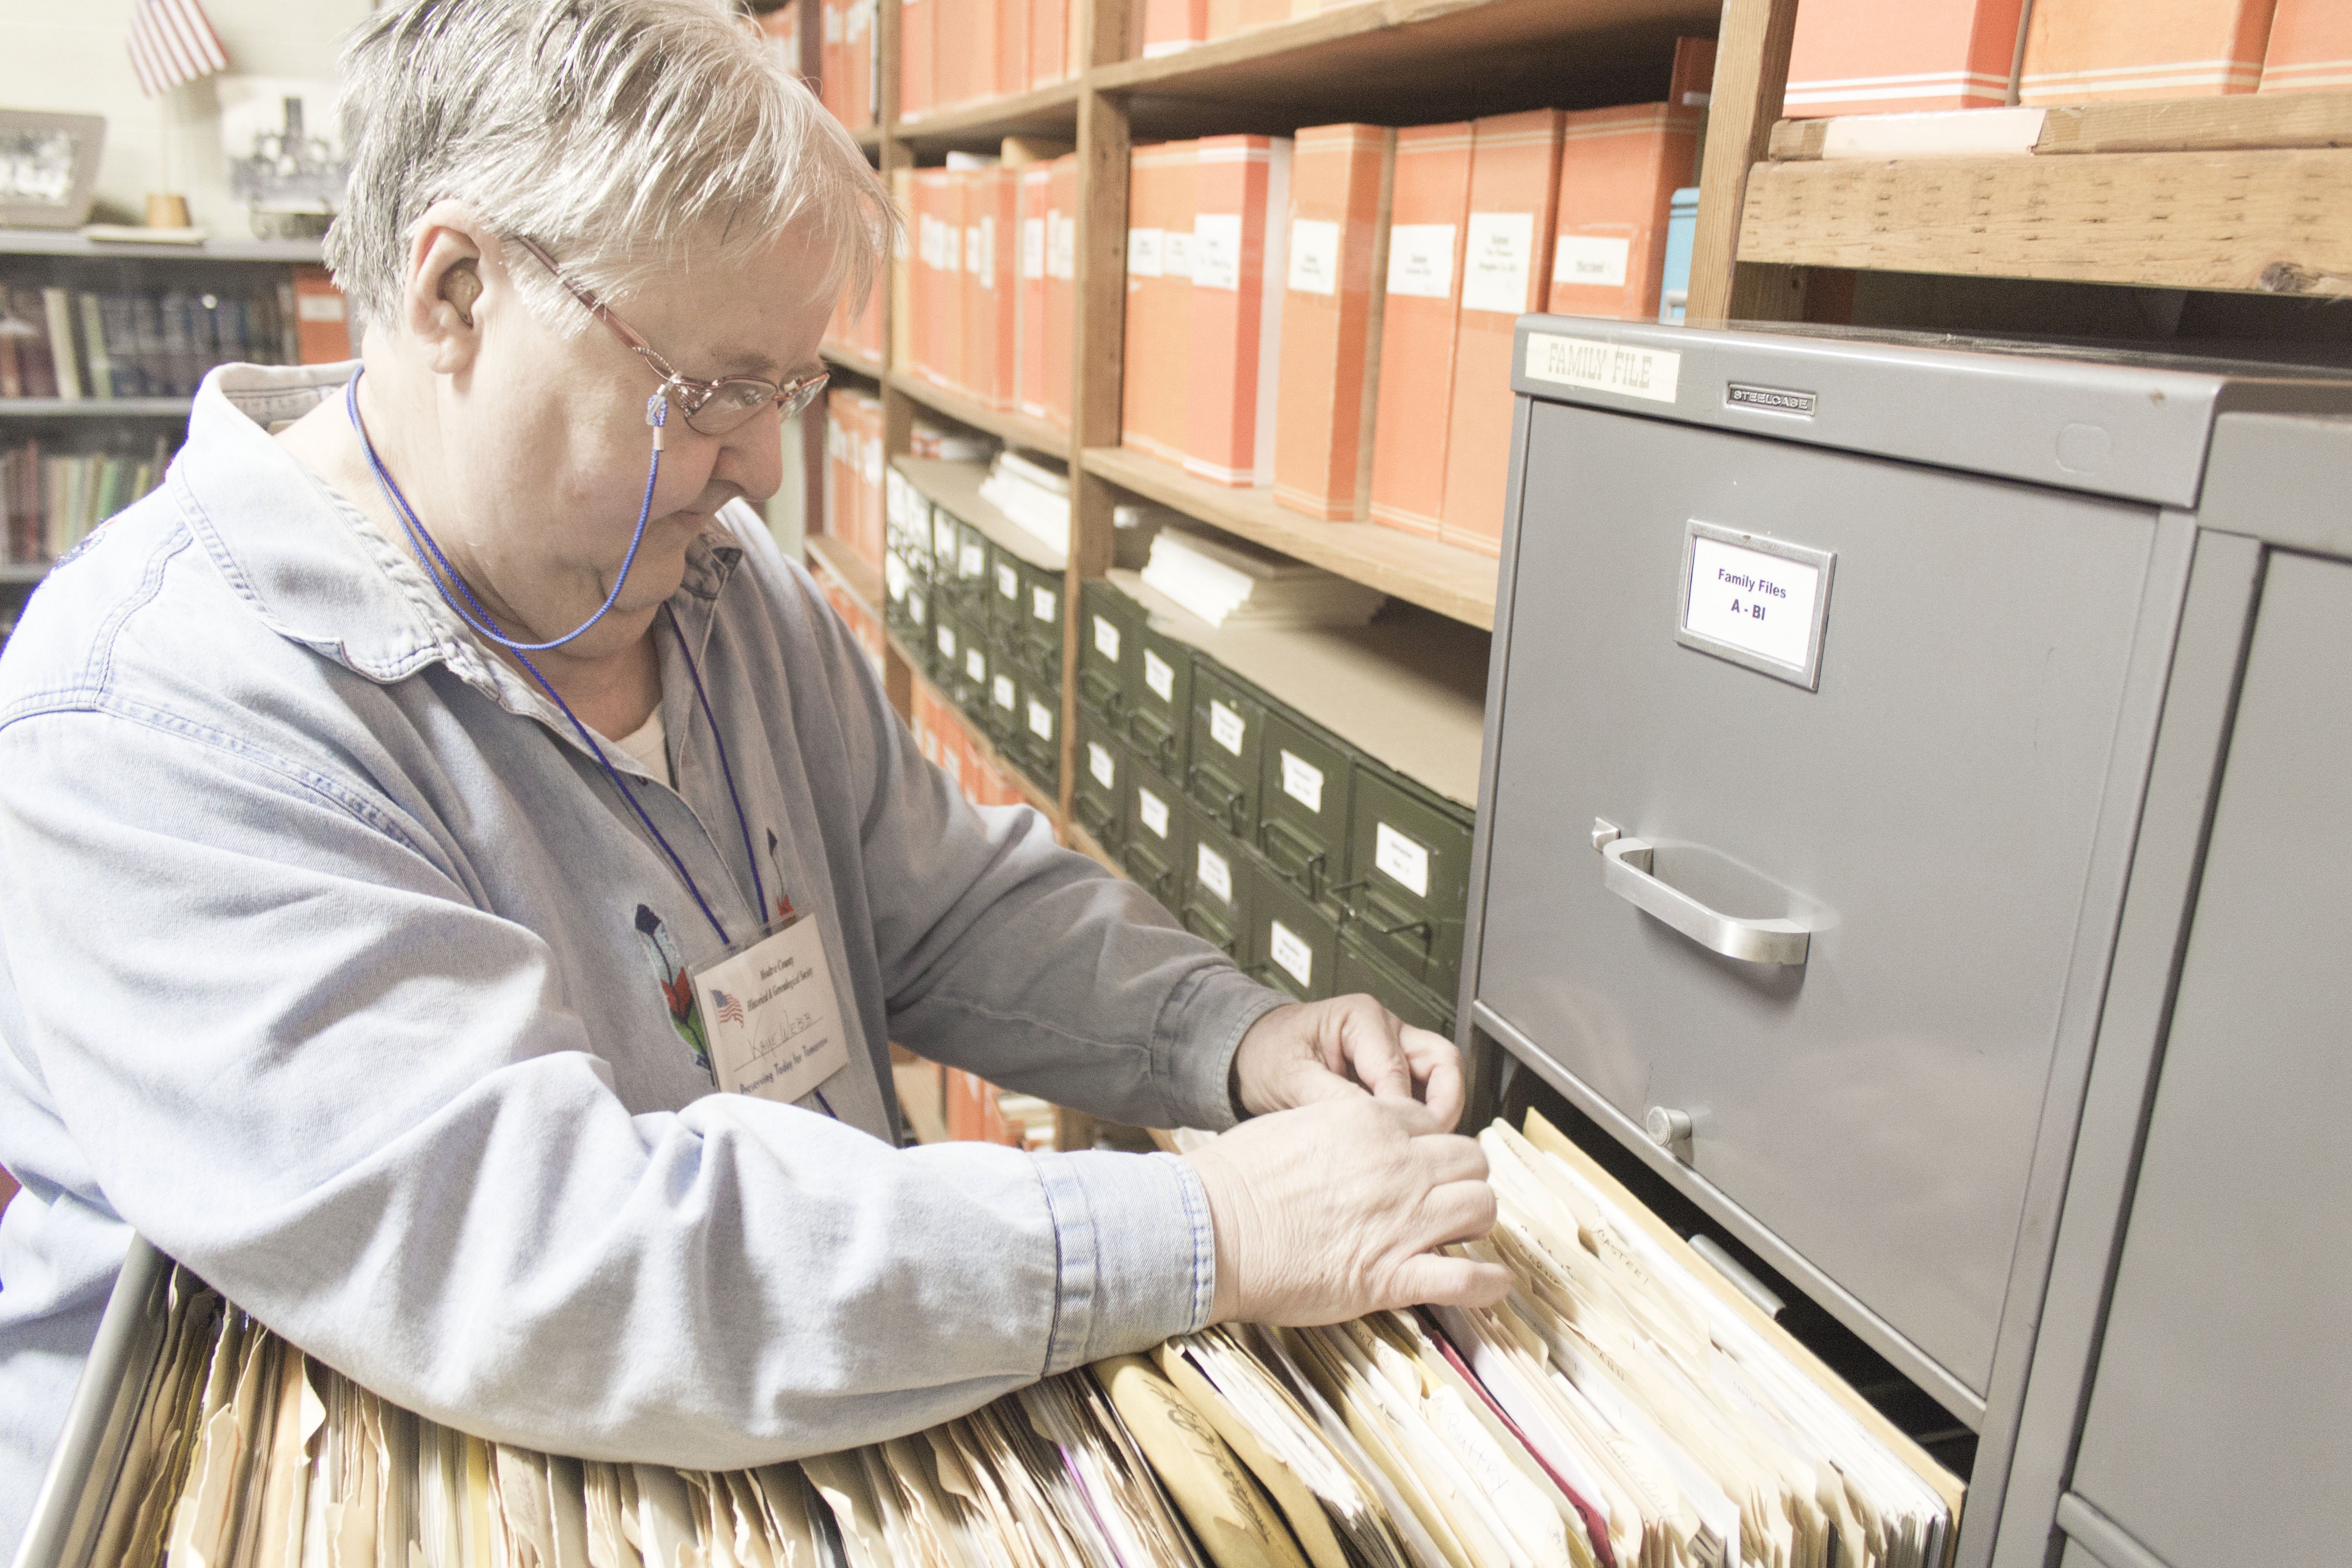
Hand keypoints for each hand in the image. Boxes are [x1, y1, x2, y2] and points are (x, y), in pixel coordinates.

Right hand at [1180, 1096, 1508, 1324]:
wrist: (1212, 1230)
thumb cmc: (1238, 1181)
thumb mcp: (1294, 1124)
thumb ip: (1339, 1125)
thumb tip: (1356, 1135)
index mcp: (1371, 1123)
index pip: (1434, 1125)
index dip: (1433, 1147)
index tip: (1426, 1164)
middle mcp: (1397, 1166)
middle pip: (1470, 1161)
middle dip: (1463, 1178)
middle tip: (1448, 1196)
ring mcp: (1401, 1221)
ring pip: (1482, 1208)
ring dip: (1475, 1222)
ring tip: (1461, 1234)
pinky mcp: (1392, 1276)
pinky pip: (1467, 1279)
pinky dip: (1488, 1283)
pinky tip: (1492, 1283)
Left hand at [1230, 995, 1464, 1128]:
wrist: (1252, 1055)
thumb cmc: (1268, 1054)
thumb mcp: (1289, 1076)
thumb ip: (1328, 1097)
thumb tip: (1367, 1124)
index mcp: (1361, 1018)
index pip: (1398, 1070)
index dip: (1399, 1112)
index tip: (1392, 1144)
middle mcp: (1387, 1029)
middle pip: (1443, 1062)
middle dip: (1442, 1107)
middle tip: (1427, 1145)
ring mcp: (1395, 1049)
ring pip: (1442, 1077)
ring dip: (1437, 1112)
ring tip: (1417, 1147)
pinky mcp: (1394, 1072)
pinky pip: (1425, 1093)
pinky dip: (1422, 1118)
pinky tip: (1404, 1142)